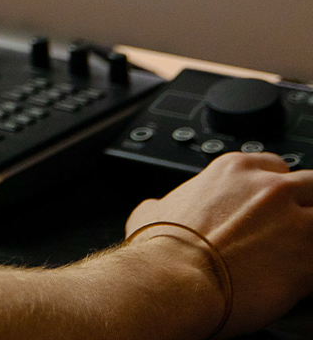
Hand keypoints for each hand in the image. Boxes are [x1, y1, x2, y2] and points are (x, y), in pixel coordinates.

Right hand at [126, 152, 312, 336]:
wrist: (174, 281)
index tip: (271, 207)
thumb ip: (164, 203)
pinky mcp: (309, 261)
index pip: (276, 166)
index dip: (275, 188)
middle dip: (307, 205)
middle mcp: (268, 189)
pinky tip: (299, 280)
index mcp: (233, 170)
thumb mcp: (151, 210)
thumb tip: (155, 210)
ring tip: (299, 253)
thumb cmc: (162, 249)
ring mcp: (293, 222)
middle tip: (293, 229)